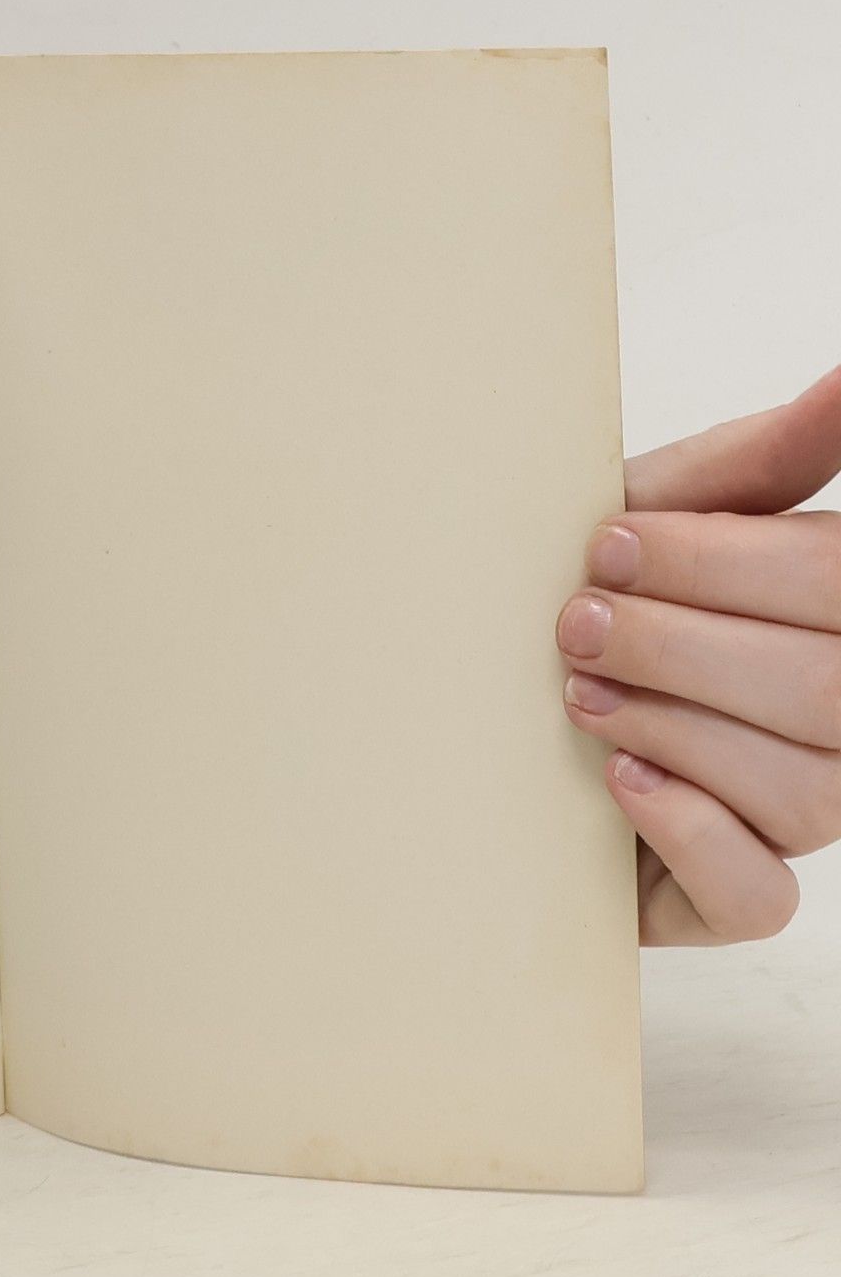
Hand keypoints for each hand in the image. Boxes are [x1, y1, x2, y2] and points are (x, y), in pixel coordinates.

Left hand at [561, 365, 840, 943]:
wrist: (473, 717)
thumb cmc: (588, 609)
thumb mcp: (652, 520)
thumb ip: (752, 463)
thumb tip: (840, 379)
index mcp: (832, 619)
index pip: (835, 585)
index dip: (726, 565)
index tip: (608, 544)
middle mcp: (838, 720)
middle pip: (831, 690)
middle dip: (685, 645)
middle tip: (573, 622)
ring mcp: (796, 817)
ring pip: (806, 792)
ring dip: (675, 729)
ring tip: (577, 696)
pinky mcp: (730, 897)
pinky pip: (758, 894)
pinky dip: (690, 832)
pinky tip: (619, 779)